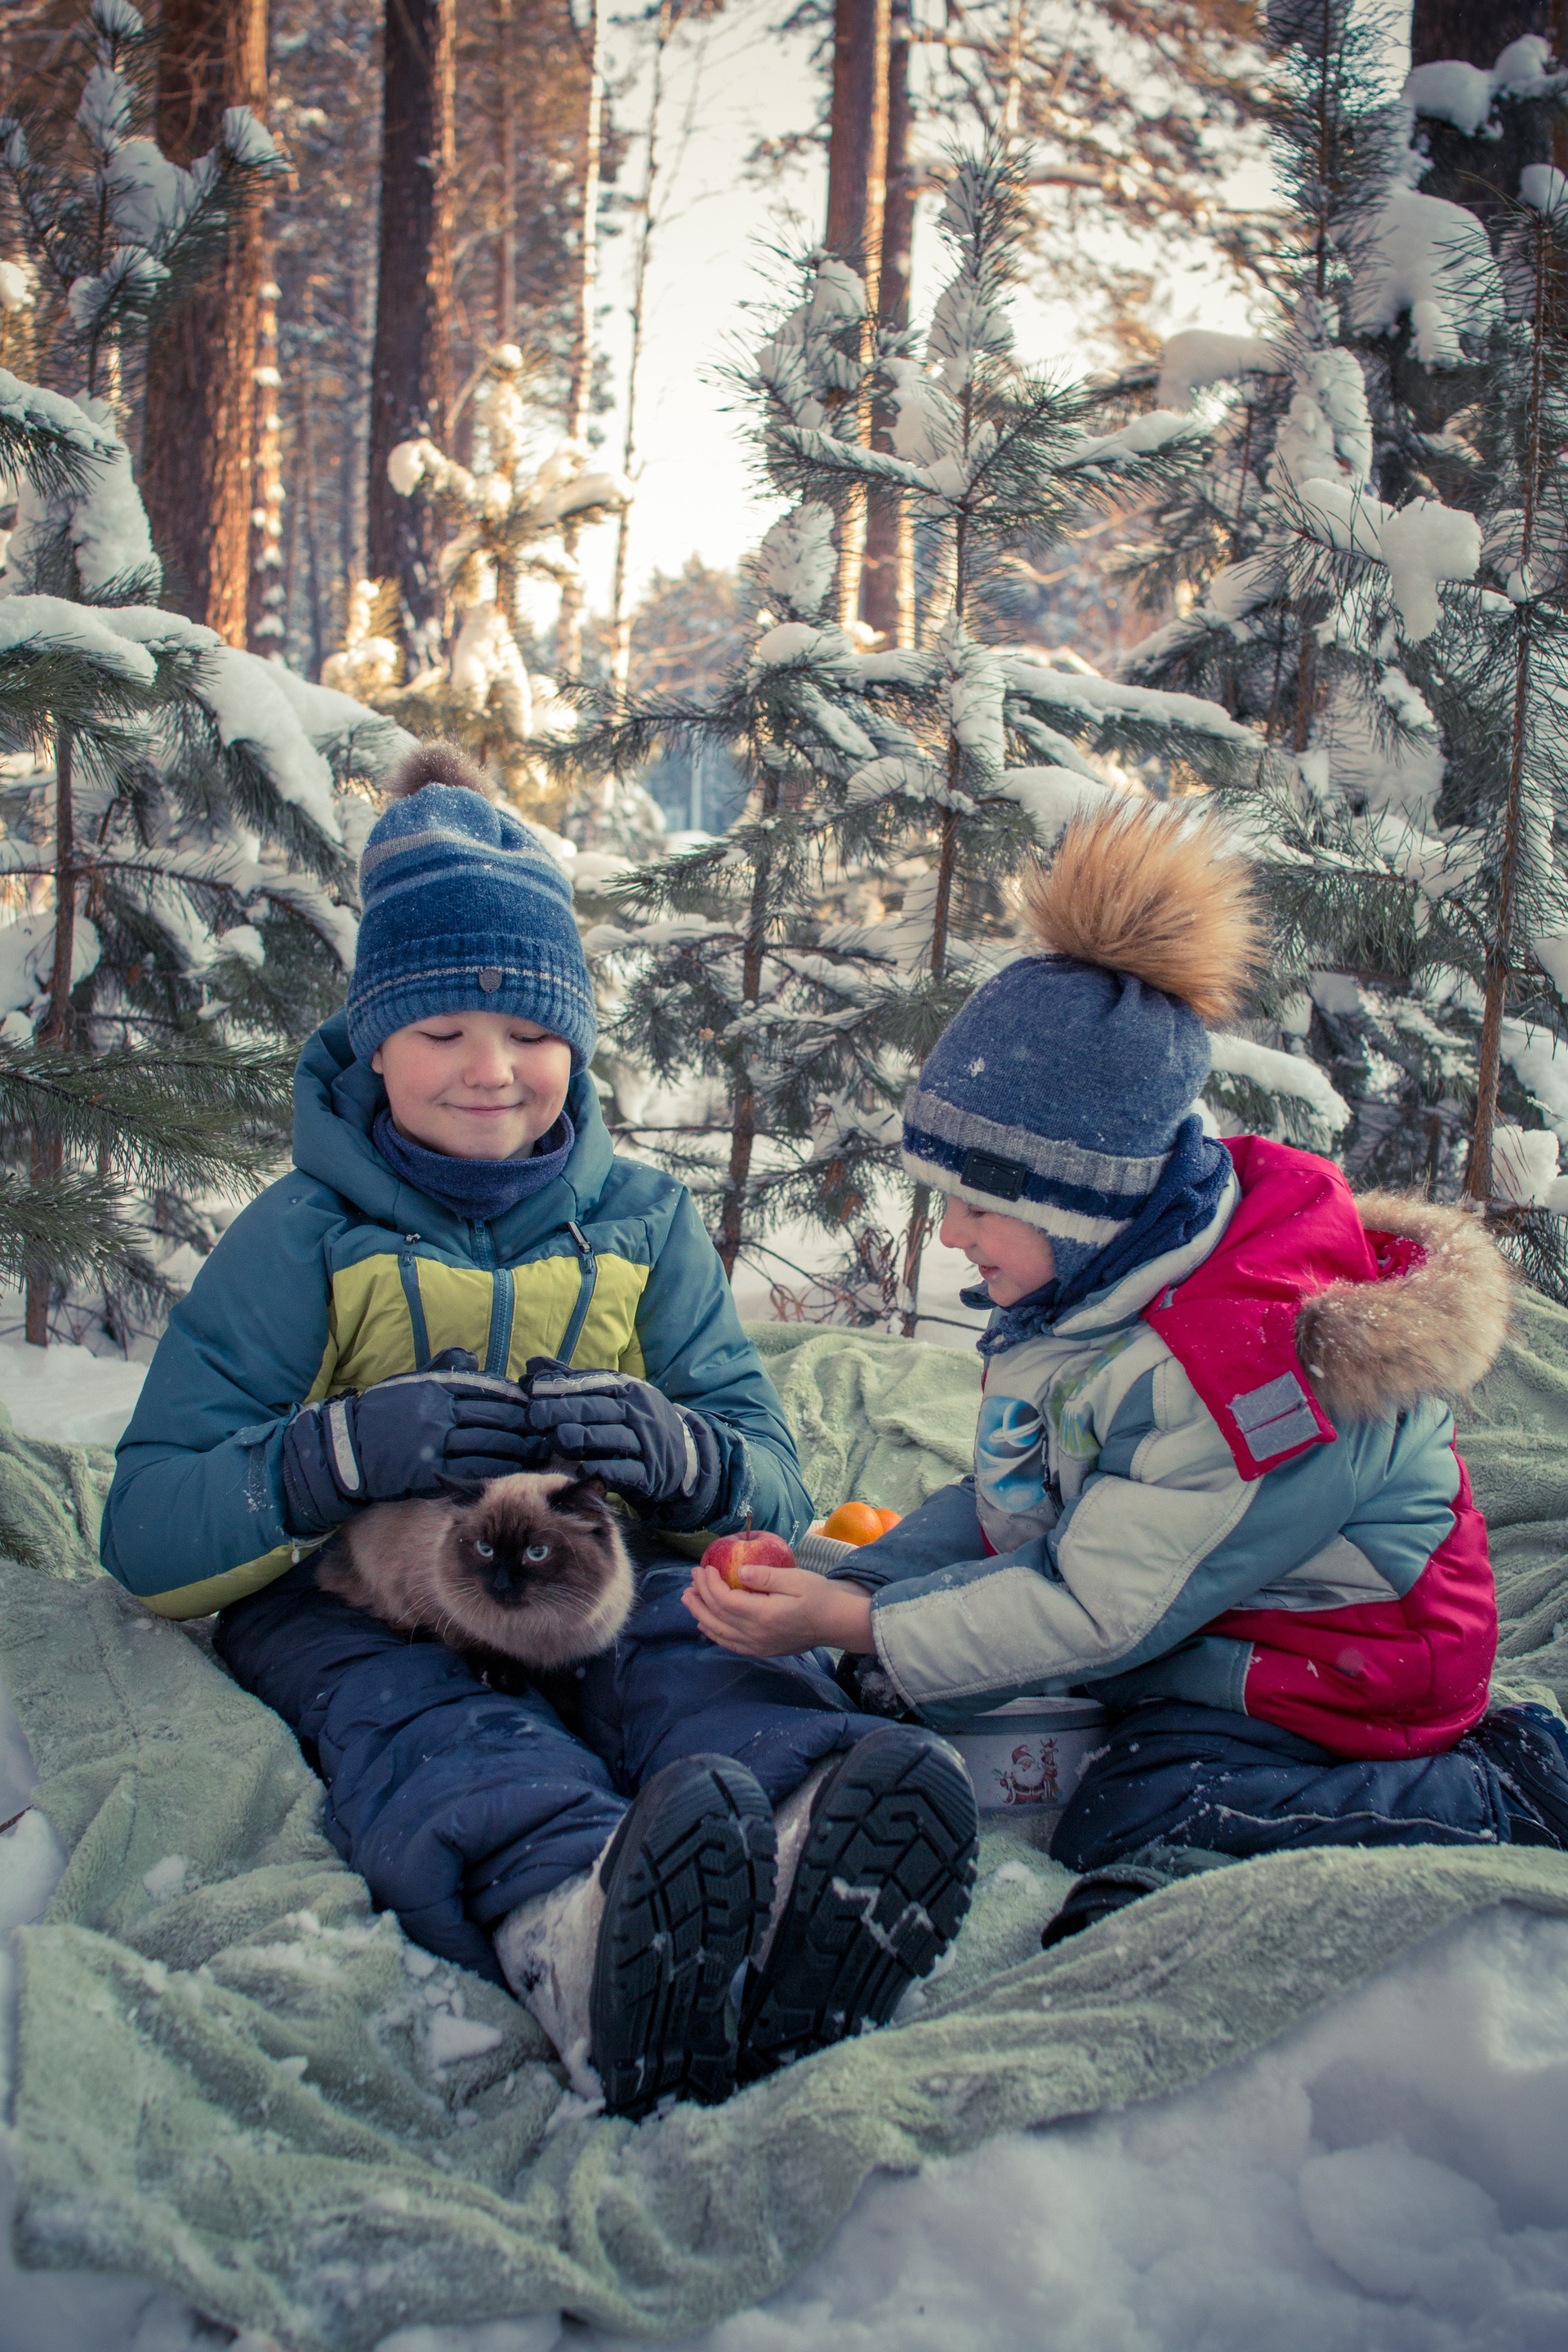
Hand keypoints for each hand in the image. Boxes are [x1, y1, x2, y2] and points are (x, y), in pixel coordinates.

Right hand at [281, 1367, 550, 1533]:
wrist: (347, 1449)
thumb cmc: (383, 1412)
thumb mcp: (410, 1380)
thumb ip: (443, 1367)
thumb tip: (472, 1356)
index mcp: (437, 1386)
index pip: (490, 1390)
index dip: (517, 1401)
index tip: (534, 1407)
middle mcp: (438, 1412)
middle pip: (495, 1419)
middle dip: (525, 1428)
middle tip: (547, 1434)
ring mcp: (433, 1443)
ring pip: (488, 1446)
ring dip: (518, 1452)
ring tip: (537, 1454)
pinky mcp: (428, 1471)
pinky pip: (470, 1470)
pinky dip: (495, 1471)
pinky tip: (511, 1472)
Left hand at [522, 1358, 719, 1522]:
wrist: (683, 1455)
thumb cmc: (635, 1421)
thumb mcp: (612, 1396)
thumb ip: (571, 1381)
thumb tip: (532, 1364)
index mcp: (629, 1390)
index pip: (592, 1384)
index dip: (561, 1386)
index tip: (532, 1389)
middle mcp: (638, 1414)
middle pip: (596, 1410)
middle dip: (562, 1412)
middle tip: (533, 1416)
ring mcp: (645, 1444)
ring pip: (609, 1439)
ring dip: (579, 1439)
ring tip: (555, 1439)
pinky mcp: (649, 1473)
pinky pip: (625, 1471)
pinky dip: (605, 1469)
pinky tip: (585, 1468)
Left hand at [682, 1558, 874, 1659]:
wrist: (837, 1622)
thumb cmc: (819, 1596)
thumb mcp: (796, 1579)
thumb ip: (766, 1576)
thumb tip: (739, 1570)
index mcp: (763, 1615)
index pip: (724, 1600)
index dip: (709, 1584)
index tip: (704, 1568)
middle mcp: (756, 1635)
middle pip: (716, 1617)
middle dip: (699, 1597)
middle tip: (690, 1579)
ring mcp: (758, 1646)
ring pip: (719, 1633)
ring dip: (701, 1614)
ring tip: (689, 1599)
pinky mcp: (762, 1650)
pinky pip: (730, 1644)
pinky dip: (714, 1634)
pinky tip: (706, 1625)